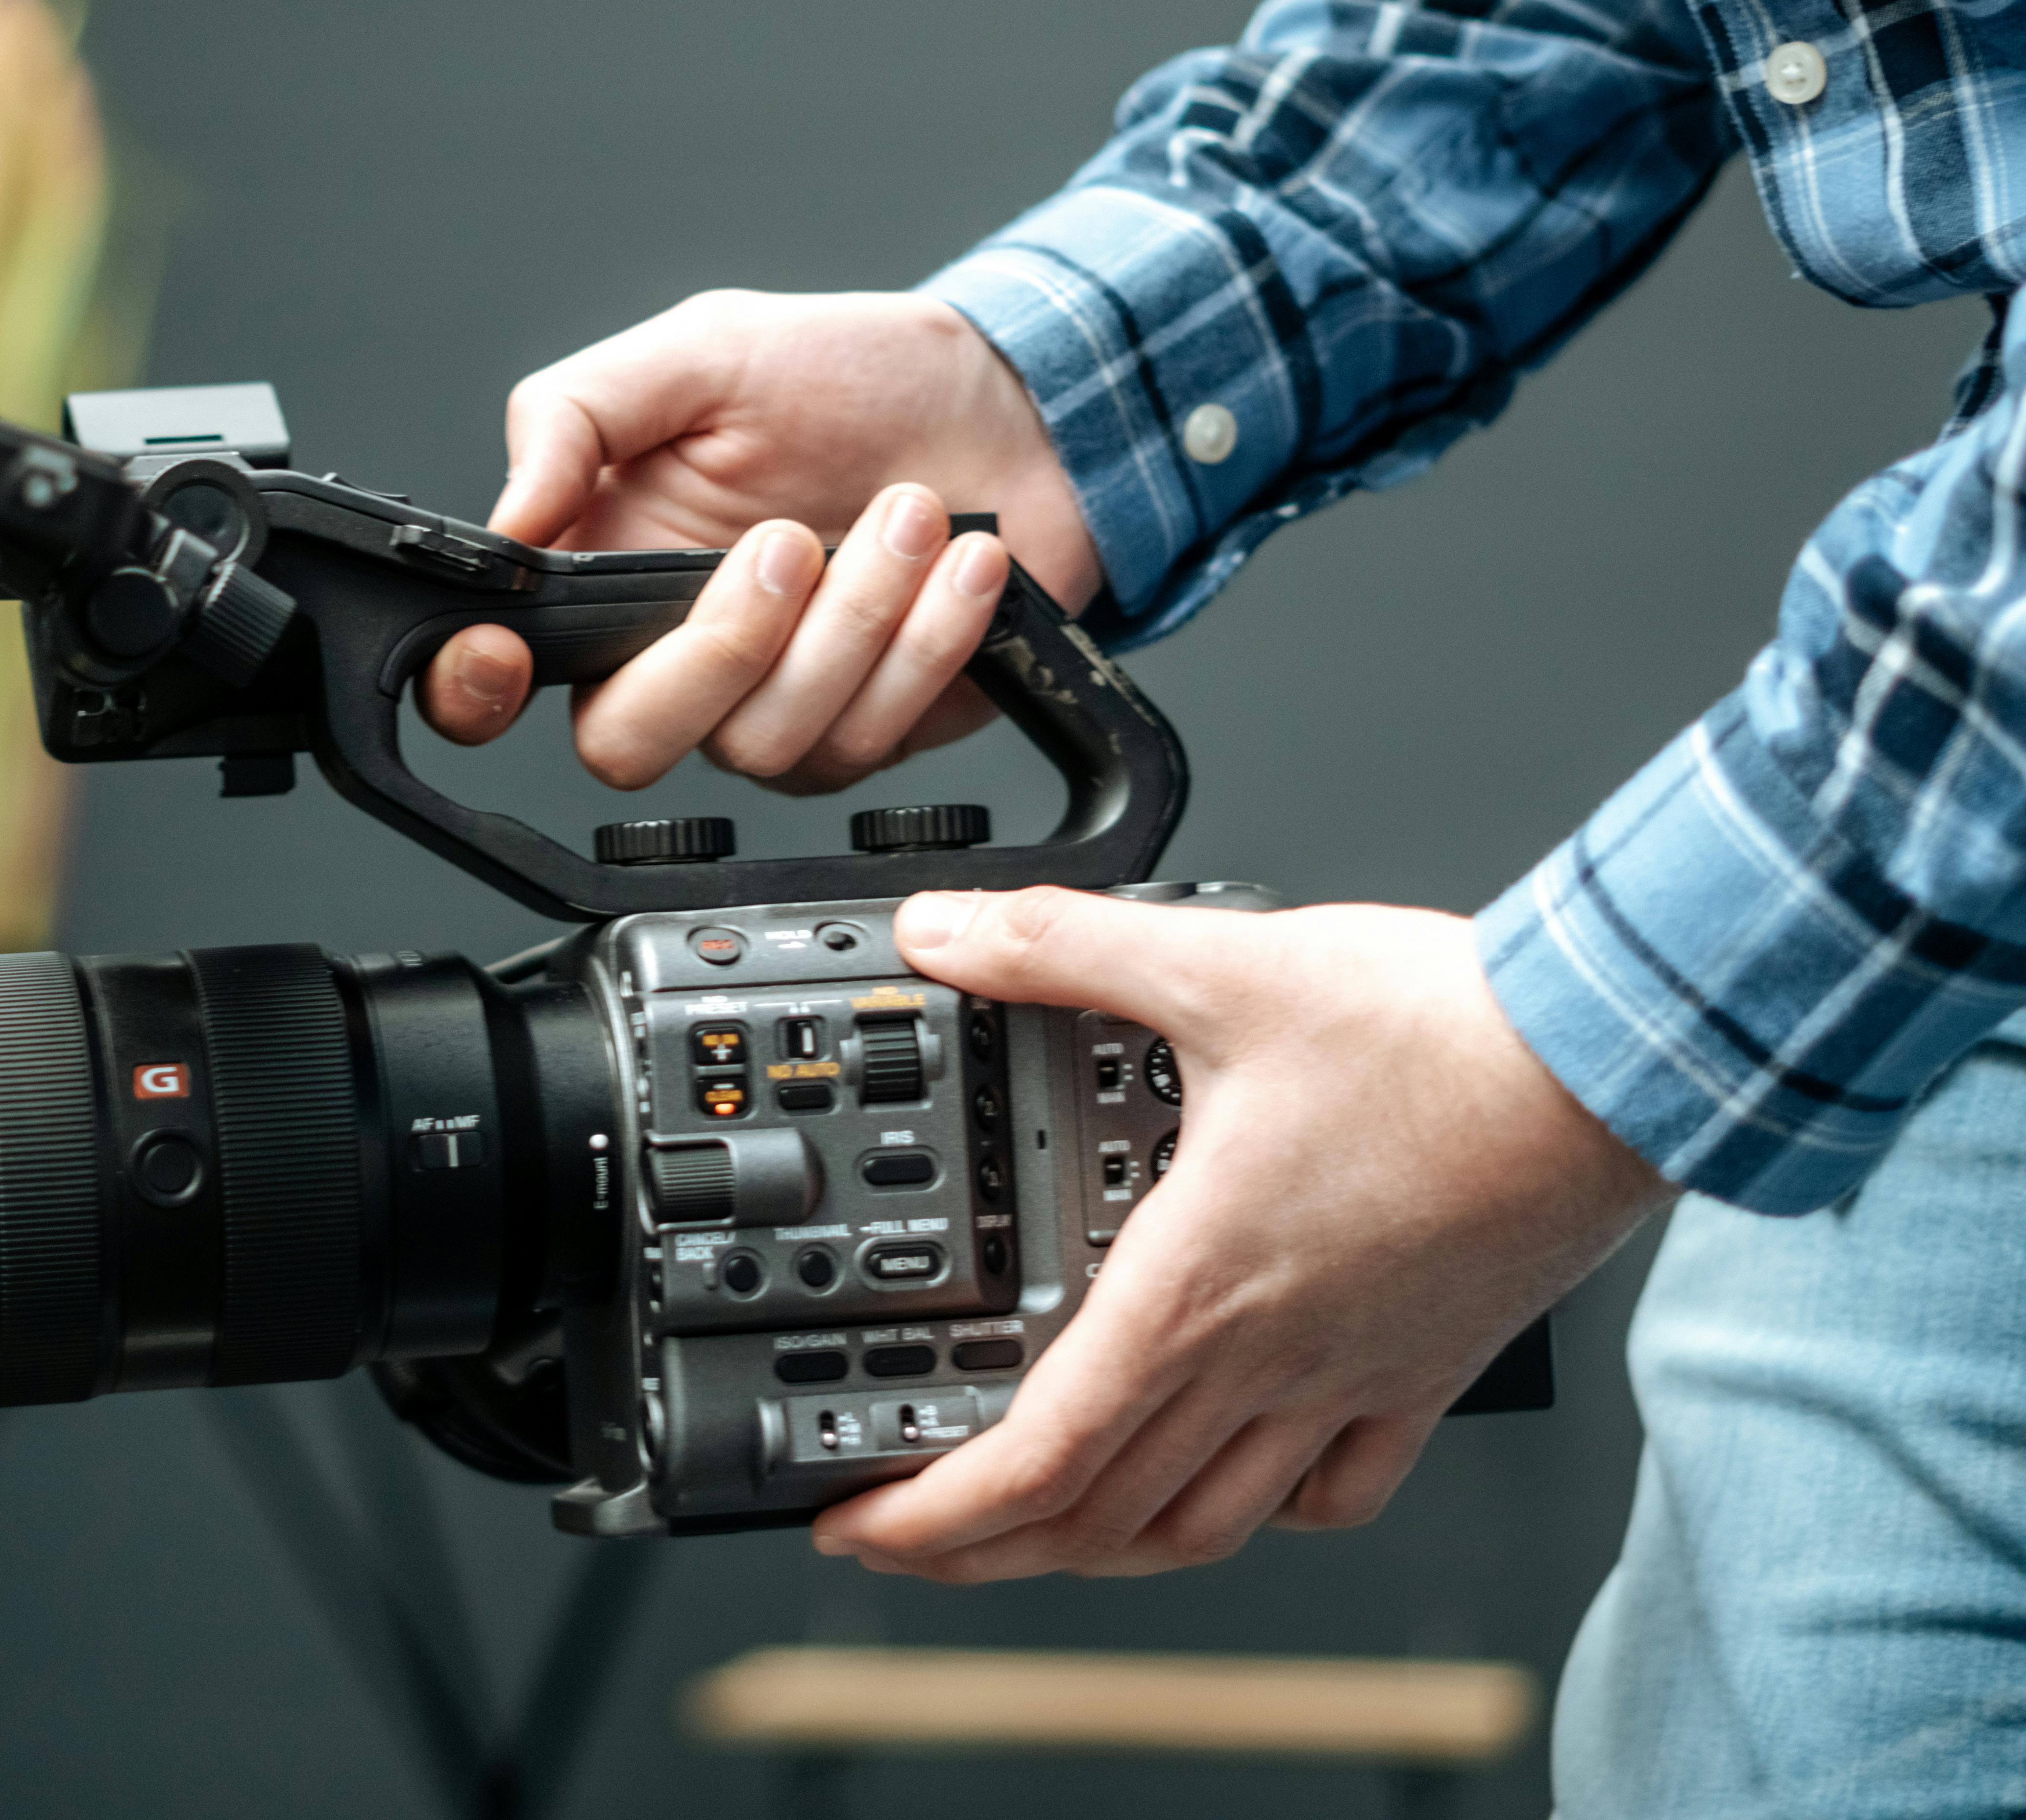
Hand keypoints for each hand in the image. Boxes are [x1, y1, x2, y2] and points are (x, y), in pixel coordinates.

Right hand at [419, 291, 1098, 792]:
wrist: (1007, 406)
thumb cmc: (852, 375)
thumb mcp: (703, 350)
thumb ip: (577, 415)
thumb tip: (507, 520)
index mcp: (603, 574)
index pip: (494, 680)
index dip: (477, 692)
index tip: (510, 651)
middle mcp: (675, 659)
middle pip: (626, 743)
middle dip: (718, 646)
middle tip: (792, 539)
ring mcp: (770, 709)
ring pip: (764, 741)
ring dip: (854, 618)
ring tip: (912, 510)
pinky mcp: (866, 733)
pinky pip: (868, 735)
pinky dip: (927, 638)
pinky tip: (962, 558)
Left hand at [813, 888, 1672, 1581]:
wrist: (1616, 1060)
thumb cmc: (1443, 1030)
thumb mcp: (1218, 962)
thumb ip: (1063, 944)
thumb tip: (946, 930)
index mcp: (1198, 1281)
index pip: (1038, 1455)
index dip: (933, 1516)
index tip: (863, 1527)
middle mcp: (1269, 1357)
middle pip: (1098, 1516)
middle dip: (983, 1549)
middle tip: (911, 1542)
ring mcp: (1351, 1379)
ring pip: (1205, 1524)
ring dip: (1106, 1549)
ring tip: (1040, 1538)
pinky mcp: (1424, 1372)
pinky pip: (1337, 1490)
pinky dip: (1266, 1513)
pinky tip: (1234, 1490)